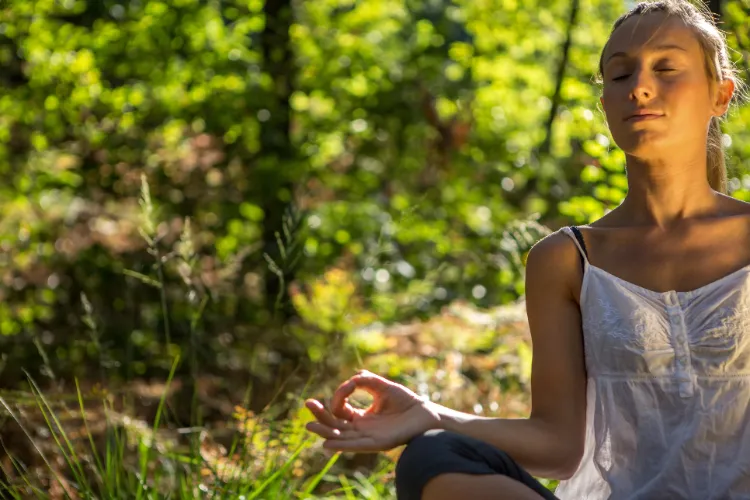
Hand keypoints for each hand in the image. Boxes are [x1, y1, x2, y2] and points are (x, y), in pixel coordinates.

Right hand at [305, 370, 440, 451]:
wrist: (427, 413)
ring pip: (342, 437)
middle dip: (320, 416)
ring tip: (309, 426)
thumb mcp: (383, 386)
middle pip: (336, 425)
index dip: (337, 400)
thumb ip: (367, 381)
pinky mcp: (379, 444)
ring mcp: (369, 438)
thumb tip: (353, 376)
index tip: (345, 387)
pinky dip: (342, 445)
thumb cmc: (406, 401)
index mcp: (363, 418)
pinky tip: (328, 443)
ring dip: (325, 432)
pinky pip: (357, 446)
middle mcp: (363, 429)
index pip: (340, 412)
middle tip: (307, 404)